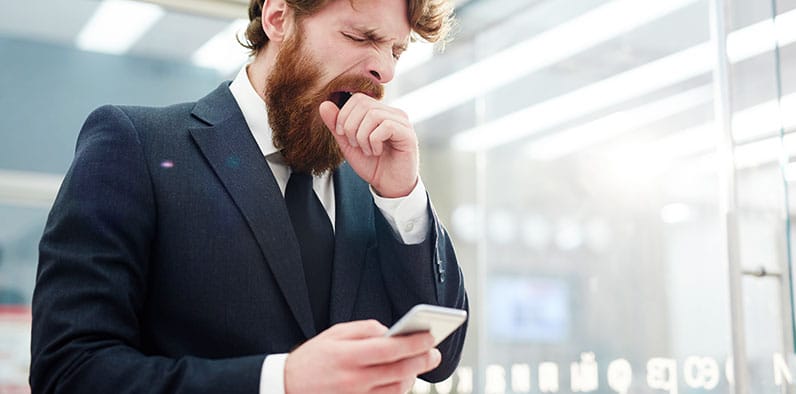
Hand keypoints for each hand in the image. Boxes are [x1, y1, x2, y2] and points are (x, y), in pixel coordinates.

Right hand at [284, 320, 440, 393]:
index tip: (430, 336)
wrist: (287, 387)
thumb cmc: (313, 357)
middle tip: (435, 353)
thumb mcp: (334, 334)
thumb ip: (364, 329)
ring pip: (396, 389)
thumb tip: (391, 331)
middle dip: (421, 361)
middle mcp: (354, 380)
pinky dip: (398, 390)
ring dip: (412, 377)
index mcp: (348, 356)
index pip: (389, 349)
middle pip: (398, 372)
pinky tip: (403, 378)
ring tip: (418, 364)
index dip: (414, 343)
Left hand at [319, 94, 418, 197]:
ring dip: (362, 136)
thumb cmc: (372, 165)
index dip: (344, 115)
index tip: (343, 135)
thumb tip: (324, 105)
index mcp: (379, 112)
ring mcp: (402, 122)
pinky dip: (374, 141)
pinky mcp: (408, 134)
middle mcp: (392, 113)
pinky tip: (377, 152)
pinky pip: (386, 126)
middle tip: (355, 145)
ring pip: (373, 115)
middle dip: (351, 126)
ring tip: (367, 150)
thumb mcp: (348, 144)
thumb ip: (336, 125)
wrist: (389, 186)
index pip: (358, 98)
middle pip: (364, 104)